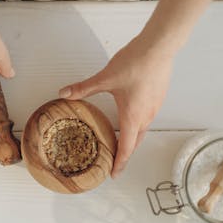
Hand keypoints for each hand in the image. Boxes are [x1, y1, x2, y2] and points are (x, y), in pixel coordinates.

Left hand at [59, 34, 173, 177]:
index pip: (126, 148)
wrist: (159, 48)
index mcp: (132, 117)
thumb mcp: (105, 78)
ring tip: (122, 142)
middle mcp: (145, 116)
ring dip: (132, 139)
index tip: (114, 174)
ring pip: (143, 130)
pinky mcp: (159, 98)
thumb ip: (84, 88)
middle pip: (135, 142)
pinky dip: (139, 124)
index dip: (120, 163)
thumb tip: (64, 93)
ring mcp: (154, 108)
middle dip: (125, 154)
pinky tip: (131, 116)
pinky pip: (148, 118)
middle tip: (116, 162)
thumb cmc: (135, 63)